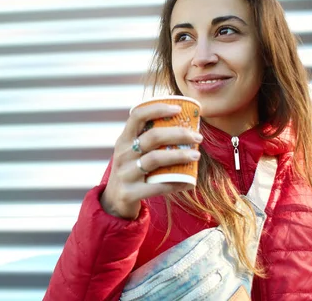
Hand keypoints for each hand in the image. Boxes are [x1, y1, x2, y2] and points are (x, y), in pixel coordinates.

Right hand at [100, 103, 202, 218]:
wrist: (114, 202)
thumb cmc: (132, 171)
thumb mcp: (133, 152)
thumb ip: (149, 140)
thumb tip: (186, 126)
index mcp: (124, 140)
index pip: (137, 116)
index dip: (157, 109)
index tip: (178, 109)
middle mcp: (122, 154)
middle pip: (152, 137)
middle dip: (178, 134)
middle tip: (197, 137)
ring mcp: (125, 174)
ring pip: (155, 159)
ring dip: (179, 155)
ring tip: (196, 155)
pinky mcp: (129, 193)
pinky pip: (157, 186)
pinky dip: (175, 183)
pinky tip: (188, 182)